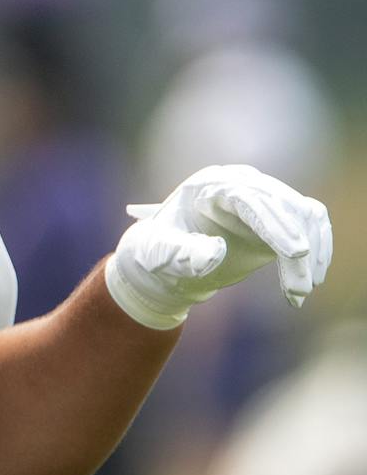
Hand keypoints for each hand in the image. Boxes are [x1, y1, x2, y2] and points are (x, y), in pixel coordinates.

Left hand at [105, 164, 332, 330]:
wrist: (166, 258)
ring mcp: (262, 196)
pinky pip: (309, 225)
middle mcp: (242, 182)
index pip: (252, 198)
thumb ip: (182, 254)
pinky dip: (316, 251)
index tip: (295, 253)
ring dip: (312, 254)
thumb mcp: (159, 255)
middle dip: (297, 248)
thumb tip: (216, 252)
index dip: (275, 225)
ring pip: (304, 216)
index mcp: (211, 184)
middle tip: (300, 289)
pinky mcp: (277, 215)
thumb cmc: (158, 252)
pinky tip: (308, 281)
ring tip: (300, 292)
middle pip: (284, 207)